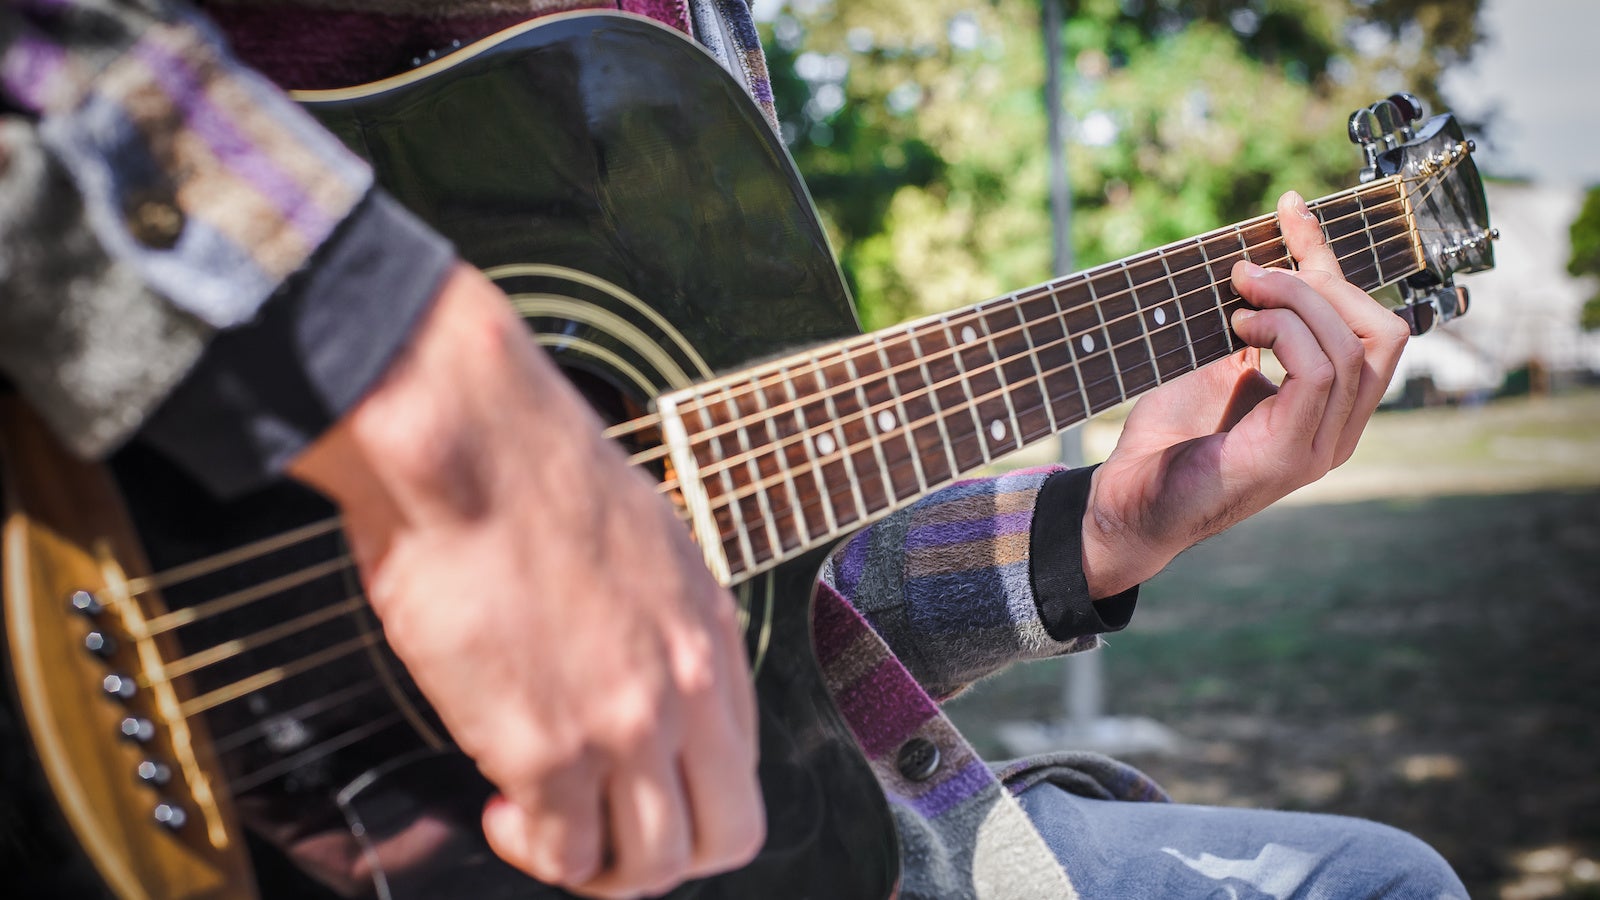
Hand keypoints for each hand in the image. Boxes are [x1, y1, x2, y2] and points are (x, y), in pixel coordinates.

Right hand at [289, 263, 763, 898]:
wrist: (468, 440)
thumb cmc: (527, 470)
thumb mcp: (637, 542)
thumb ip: (650, 620)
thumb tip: (619, 663)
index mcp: (711, 630)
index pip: (743, 760)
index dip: (688, 789)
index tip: (634, 779)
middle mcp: (688, 685)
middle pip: (727, 836)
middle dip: (667, 854)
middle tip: (605, 834)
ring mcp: (625, 724)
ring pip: (654, 865)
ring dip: (600, 866)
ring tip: (546, 826)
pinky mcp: (547, 750)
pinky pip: (564, 853)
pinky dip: (534, 849)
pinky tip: (503, 806)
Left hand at [1081, 191, 1410, 595]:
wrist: (1125, 506)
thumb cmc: (1165, 439)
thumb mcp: (1215, 365)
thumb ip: (1252, 327)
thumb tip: (1259, 262)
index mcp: (1329, 411)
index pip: (1367, 326)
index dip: (1330, 261)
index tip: (1290, 210)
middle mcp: (1338, 432)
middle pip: (1380, 331)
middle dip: (1322, 280)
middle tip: (1253, 270)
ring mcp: (1320, 447)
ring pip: (1351, 346)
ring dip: (1294, 302)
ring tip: (1238, 296)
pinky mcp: (1289, 454)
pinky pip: (1320, 372)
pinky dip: (1284, 333)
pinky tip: (1240, 328)